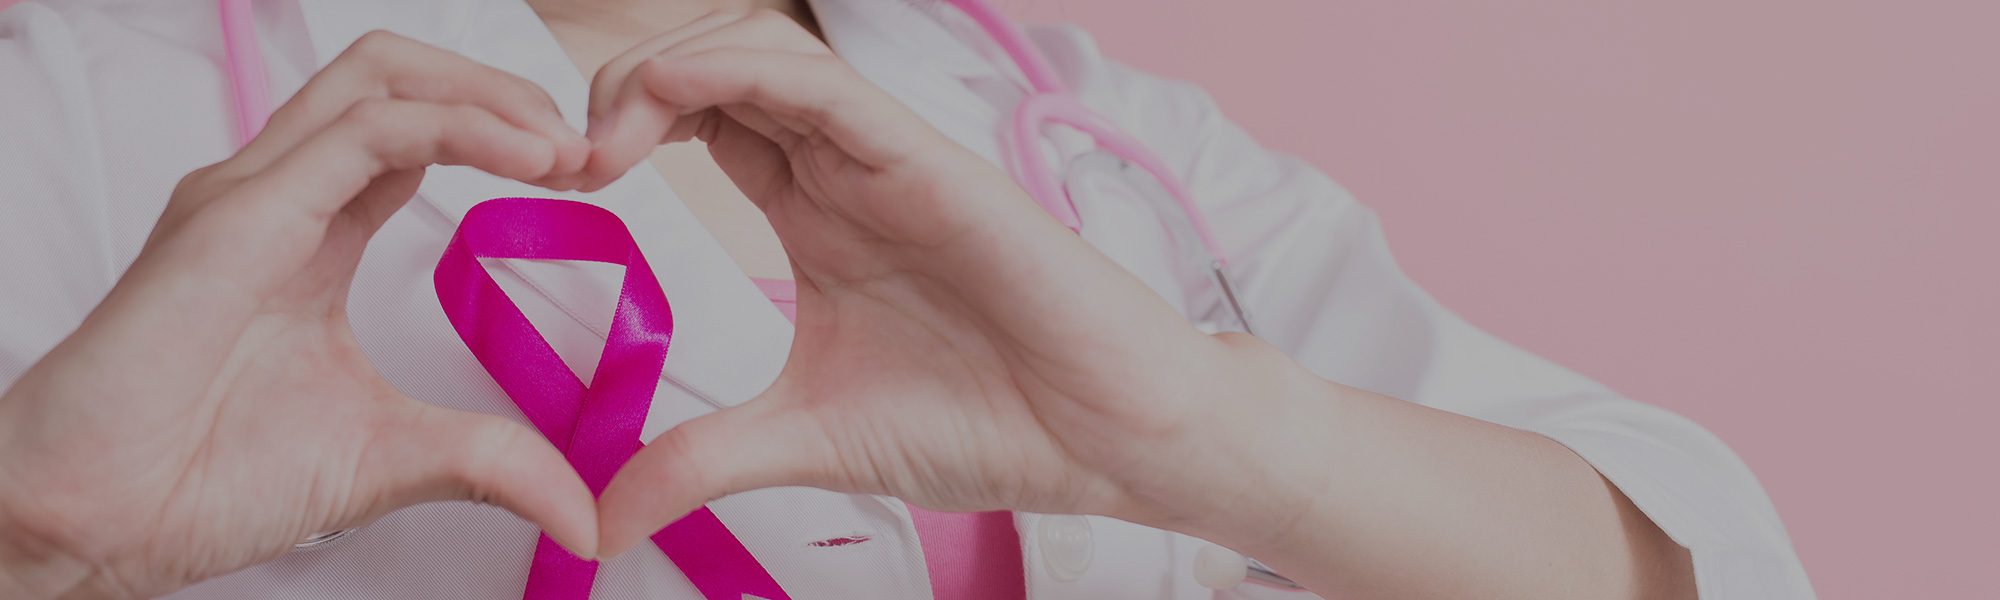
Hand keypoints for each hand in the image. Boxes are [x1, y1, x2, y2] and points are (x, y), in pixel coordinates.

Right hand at [0, 32, 600, 599]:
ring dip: (490, 97)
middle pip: (399, 75)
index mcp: (311, 229)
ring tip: (565, 149)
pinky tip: (525, 161)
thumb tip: (585, 513)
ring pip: (381, 76)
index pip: (416, 130)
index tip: (584, 179)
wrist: (93, 525)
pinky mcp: (238, 215)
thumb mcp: (390, 458)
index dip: (506, 136)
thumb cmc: (201, 480)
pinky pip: (365, 132)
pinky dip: (458, 127)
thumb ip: (490, 461)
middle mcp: (277, 192)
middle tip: (585, 148)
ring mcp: (251, 193)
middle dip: (503, 91)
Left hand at [584, 10, 1328, 558]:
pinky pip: (821, 81)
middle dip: (622, 89)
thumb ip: (699, 460)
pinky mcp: (927, 161)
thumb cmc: (988, 419)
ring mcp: (885, 157)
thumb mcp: (804, 441)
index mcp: (816, 214)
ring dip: (664, 71)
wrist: (1103, 438)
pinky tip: (671, 96)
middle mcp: (845, 170)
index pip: (701, 122)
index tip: (562, 186)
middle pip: (715, 70)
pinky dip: (737, 69)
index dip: (620, 130)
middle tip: (563, 157)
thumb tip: (598, 518)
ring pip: (759, 51)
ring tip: (603, 138)